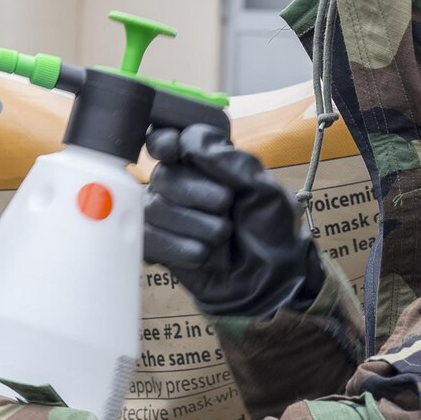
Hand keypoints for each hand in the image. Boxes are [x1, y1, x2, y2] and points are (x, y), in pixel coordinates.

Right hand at [143, 123, 325, 319]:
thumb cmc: (272, 231)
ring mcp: (167, 217)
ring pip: (154, 208)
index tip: (172, 149)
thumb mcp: (263, 188)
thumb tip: (187, 138)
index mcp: (206, 165)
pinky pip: (148, 238)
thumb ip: (226, 161)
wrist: (272, 281)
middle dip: (193, 192)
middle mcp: (182, 186)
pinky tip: (203, 255)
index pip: (169, 141)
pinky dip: (177, 247)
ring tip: (221, 237)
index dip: (164, 142)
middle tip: (224, 206)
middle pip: (163, 175)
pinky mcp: (159, 247)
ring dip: (191, 223)